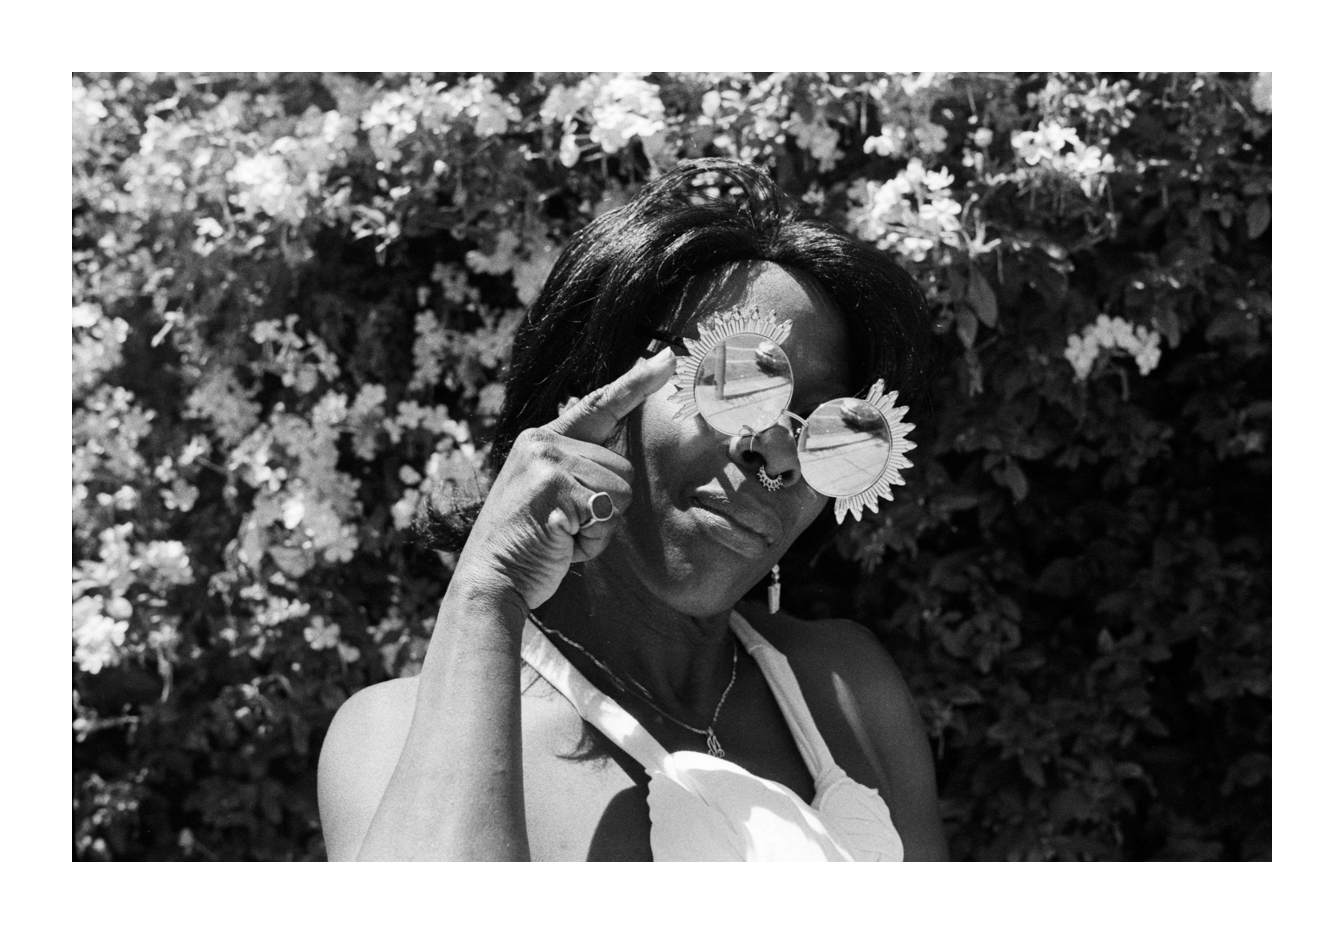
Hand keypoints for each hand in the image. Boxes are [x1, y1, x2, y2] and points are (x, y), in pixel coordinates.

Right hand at [453, 348, 676, 609]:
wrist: (490, 579)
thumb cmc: (528, 545)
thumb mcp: (549, 494)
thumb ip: (578, 469)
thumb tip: (620, 460)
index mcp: (541, 439)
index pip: (597, 405)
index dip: (636, 383)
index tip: (667, 360)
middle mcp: (543, 443)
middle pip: (622, 466)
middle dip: (605, 507)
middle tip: (565, 526)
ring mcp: (548, 463)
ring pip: (621, 491)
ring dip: (599, 526)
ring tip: (561, 534)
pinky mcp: (556, 489)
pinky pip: (607, 514)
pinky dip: (592, 542)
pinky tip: (561, 544)